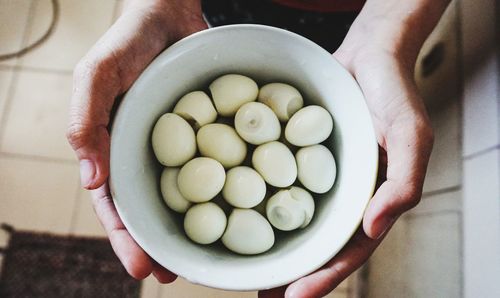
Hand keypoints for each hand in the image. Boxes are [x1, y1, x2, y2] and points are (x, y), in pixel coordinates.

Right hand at [66, 0, 206, 281]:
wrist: (169, 11)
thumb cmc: (127, 41)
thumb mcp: (97, 74)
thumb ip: (87, 120)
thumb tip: (91, 180)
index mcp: (113, 149)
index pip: (116, 204)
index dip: (127, 238)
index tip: (144, 269)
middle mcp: (146, 153)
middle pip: (152, 209)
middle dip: (161, 245)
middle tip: (177, 276)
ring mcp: (180, 146)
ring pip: (187, 194)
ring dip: (195, 227)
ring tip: (207, 259)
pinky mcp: (209, 132)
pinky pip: (217, 164)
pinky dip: (224, 188)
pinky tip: (241, 208)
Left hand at [259, 0, 445, 295]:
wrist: (368, 54)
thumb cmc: (395, 93)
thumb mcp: (410, 134)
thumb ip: (402, 180)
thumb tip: (373, 228)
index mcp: (368, 202)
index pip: (346, 250)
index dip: (322, 277)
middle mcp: (339, 195)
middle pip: (312, 243)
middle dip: (289, 272)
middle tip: (261, 295)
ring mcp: (314, 176)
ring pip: (289, 217)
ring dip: (269, 243)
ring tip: (243, 268)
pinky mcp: (293, 153)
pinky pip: (272, 179)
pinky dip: (255, 196)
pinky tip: (231, 205)